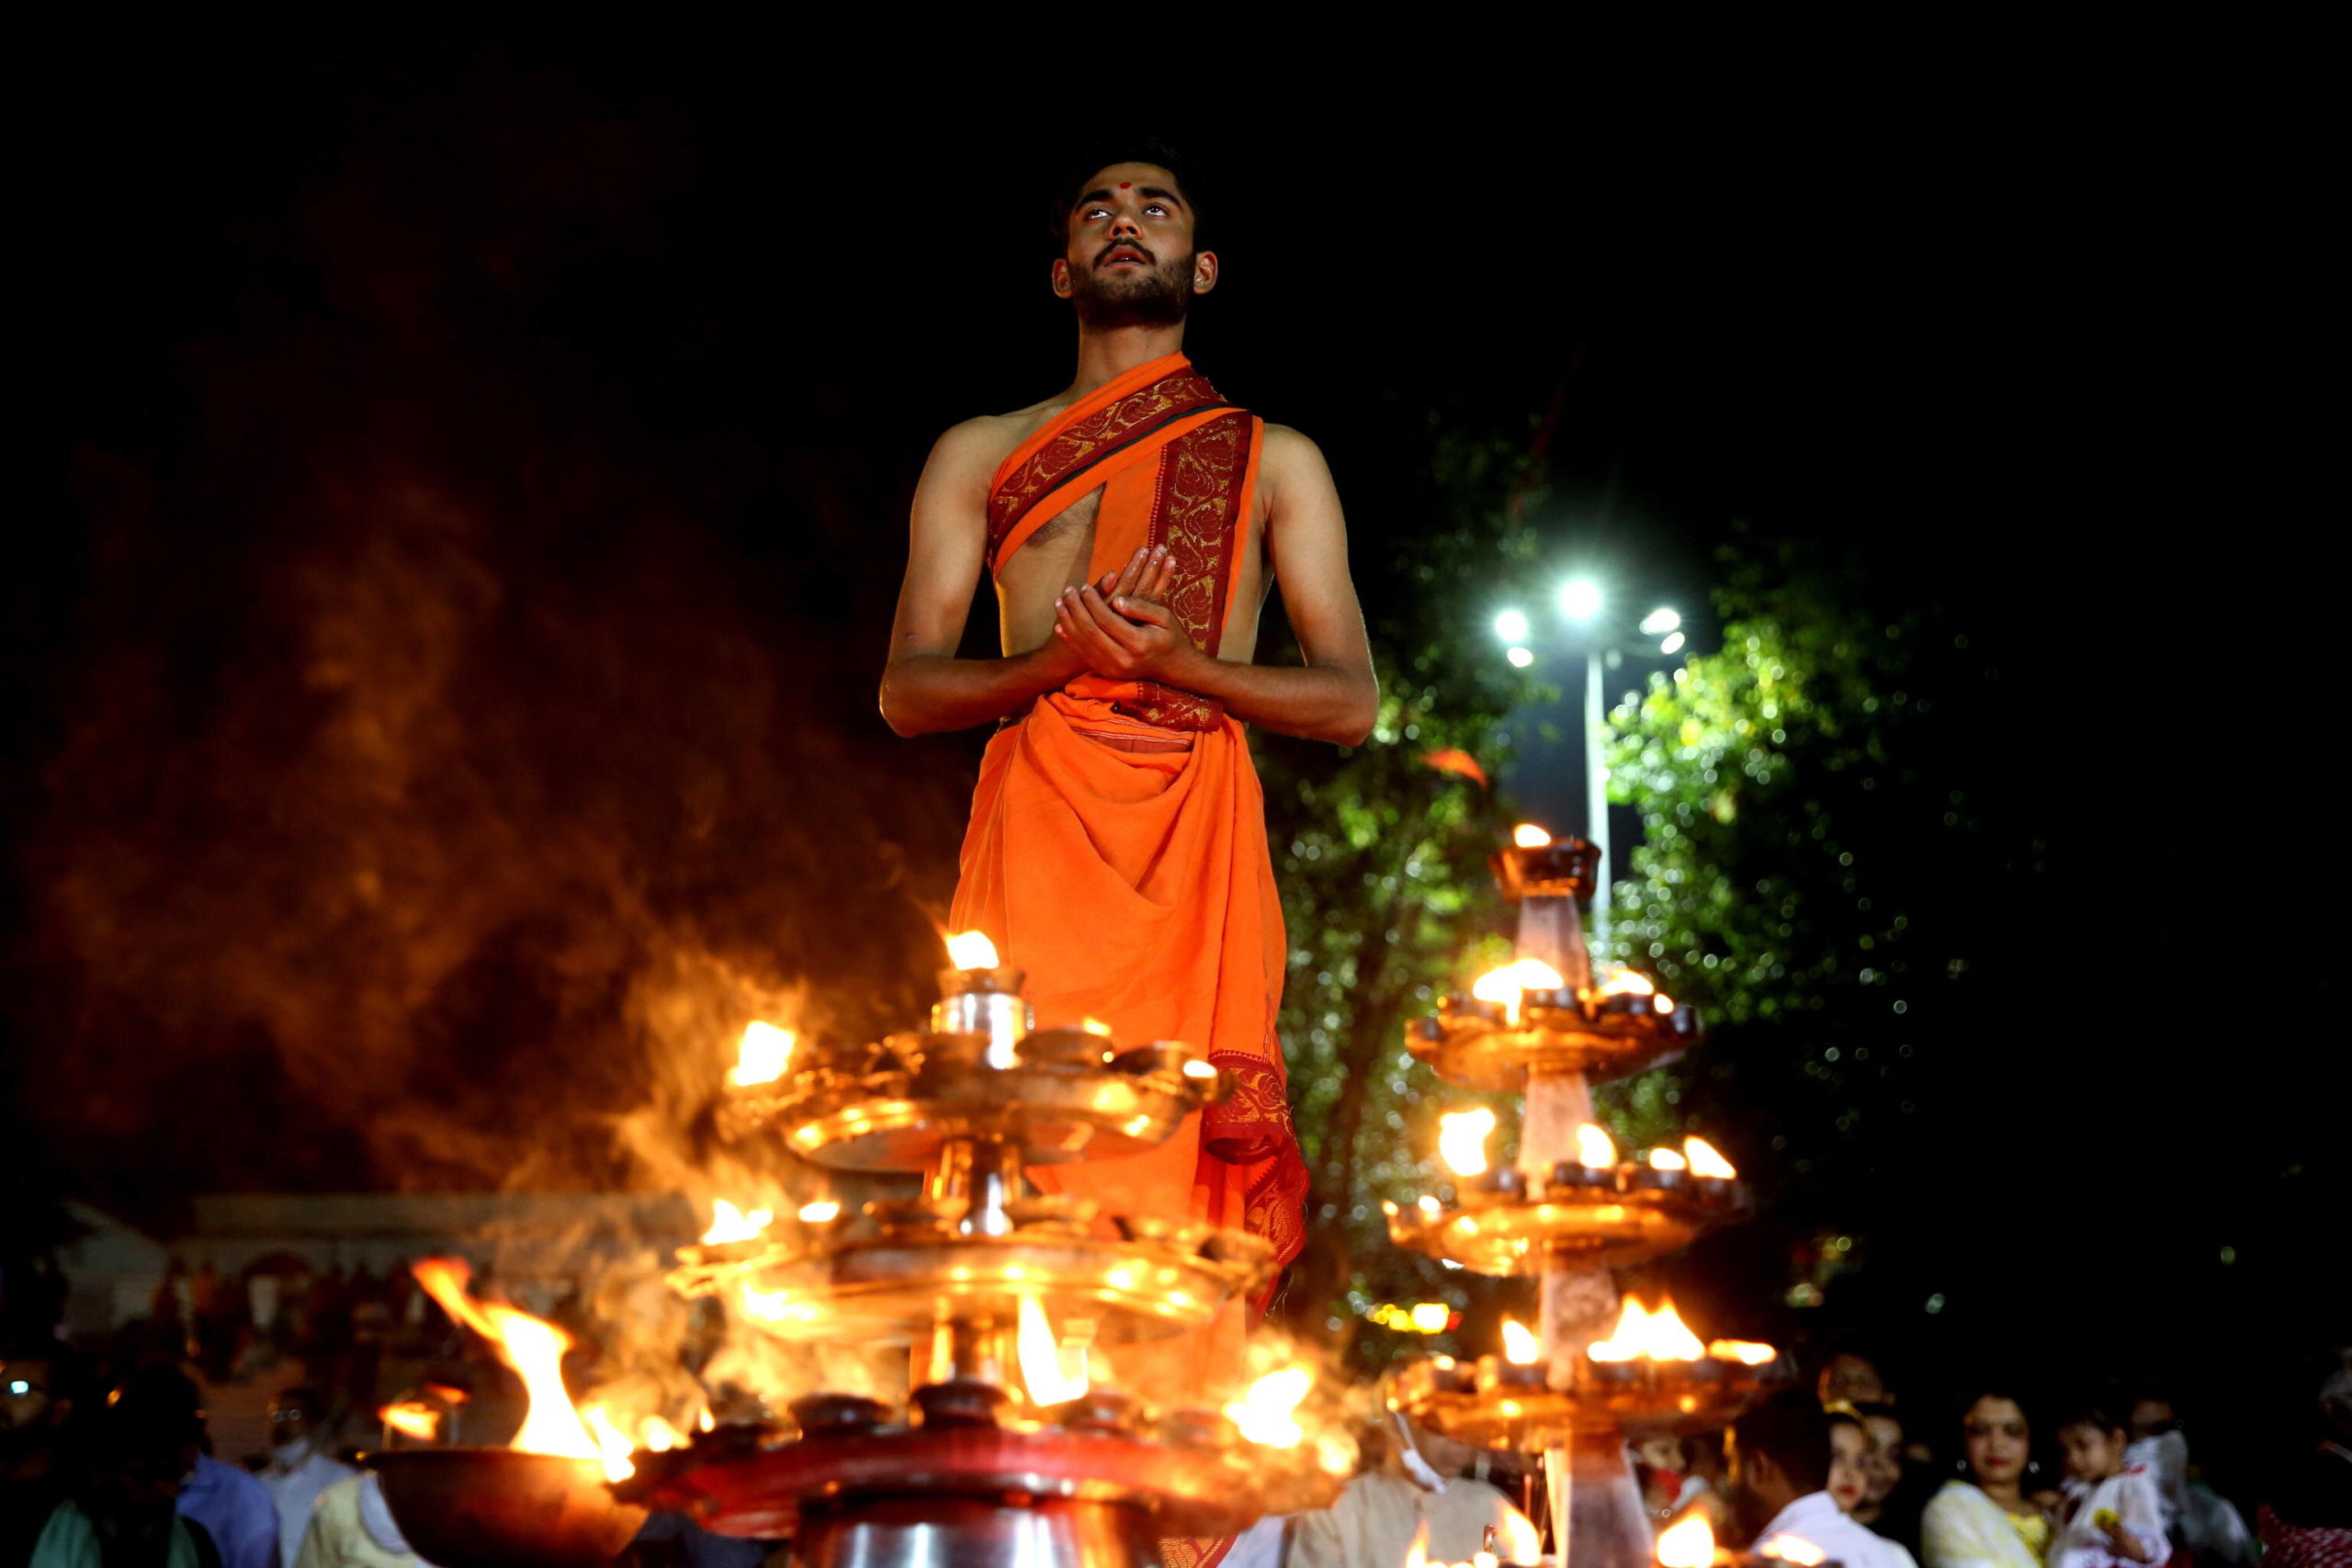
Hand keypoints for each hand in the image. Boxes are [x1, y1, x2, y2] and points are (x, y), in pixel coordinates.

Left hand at [1029, 548, 1163, 683]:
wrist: (1172, 668)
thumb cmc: (1169, 636)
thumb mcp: (1164, 617)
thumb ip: (1142, 607)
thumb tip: (1117, 599)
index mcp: (1139, 644)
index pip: (1107, 620)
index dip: (1093, 602)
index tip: (1085, 586)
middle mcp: (1123, 659)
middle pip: (1090, 632)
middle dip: (1076, 609)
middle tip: (1068, 591)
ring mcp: (1113, 669)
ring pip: (1083, 644)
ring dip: (1068, 622)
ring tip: (1059, 602)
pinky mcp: (1106, 672)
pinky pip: (1084, 655)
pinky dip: (1070, 639)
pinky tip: (1059, 625)